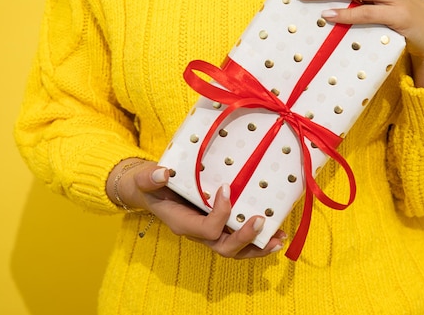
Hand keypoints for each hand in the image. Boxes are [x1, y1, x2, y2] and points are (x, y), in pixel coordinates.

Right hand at [106, 159, 285, 258]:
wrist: (150, 192)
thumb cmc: (149, 185)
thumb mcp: (144, 179)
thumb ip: (150, 177)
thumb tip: (163, 173)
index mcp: (182, 223)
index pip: (206, 228)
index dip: (220, 213)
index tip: (227, 188)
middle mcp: (198, 232)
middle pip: (224, 247)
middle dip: (244, 237)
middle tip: (261, 220)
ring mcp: (209, 232)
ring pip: (235, 249)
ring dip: (258, 246)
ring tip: (279, 239)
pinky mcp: (218, 227)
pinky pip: (239, 241)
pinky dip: (258, 241)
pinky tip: (276, 235)